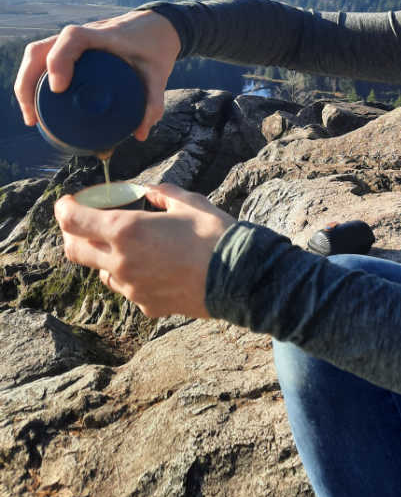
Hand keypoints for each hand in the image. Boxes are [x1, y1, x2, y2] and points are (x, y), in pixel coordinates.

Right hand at [14, 9, 180, 141]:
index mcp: (102, 35)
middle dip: (28, 83)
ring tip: (32, 117)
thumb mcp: (158, 73)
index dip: (60, 60)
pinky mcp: (70, 50)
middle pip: (40, 50)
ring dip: (26, 84)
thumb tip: (140, 134)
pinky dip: (34, 81)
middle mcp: (81, 36)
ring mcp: (72, 43)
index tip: (59, 88)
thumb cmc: (154, 47)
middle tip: (34, 117)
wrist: (156, 28)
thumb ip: (153, 101)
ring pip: (36, 55)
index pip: (72, 38)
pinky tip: (36, 107)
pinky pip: (43, 61)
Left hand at [54, 184, 235, 317]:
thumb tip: (151, 192)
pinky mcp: (147, 304)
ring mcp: (132, 287)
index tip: (69, 202)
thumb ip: (163, 194)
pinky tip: (154, 268)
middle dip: (73, 234)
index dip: (65, 208)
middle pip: (75, 250)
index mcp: (127, 231)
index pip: (73, 220)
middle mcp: (121, 261)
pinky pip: (128, 288)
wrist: (239, 278)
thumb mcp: (190, 203)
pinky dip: (132, 276)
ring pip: (101, 272)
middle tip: (84, 223)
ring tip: (128, 246)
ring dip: (104, 257)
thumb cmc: (215, 235)